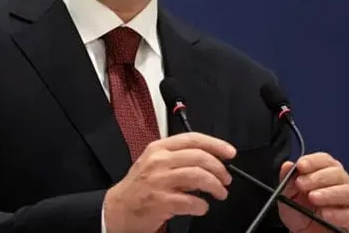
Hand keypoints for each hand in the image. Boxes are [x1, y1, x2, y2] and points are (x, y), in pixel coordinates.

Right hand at [103, 132, 235, 232]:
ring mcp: (159, 181)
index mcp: (158, 148)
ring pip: (199, 177)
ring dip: (215, 187)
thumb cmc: (138, 188)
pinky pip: (191, 202)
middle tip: (226, 179)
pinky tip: (201, 207)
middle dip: (219, 169)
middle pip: (200, 157)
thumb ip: (177, 157)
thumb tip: (208, 159)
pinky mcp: (161, 201)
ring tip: (219, 193)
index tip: (230, 152)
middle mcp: (159, 161)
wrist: (118, 209)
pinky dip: (202, 206)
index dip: (216, 144)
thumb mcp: (153, 163)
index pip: (193, 139)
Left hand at [278, 152, 348, 232]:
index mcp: (325, 171)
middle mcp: (340, 182)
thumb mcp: (287, 194)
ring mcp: (347, 199)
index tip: (300, 166)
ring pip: (346, 191)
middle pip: (336, 173)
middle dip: (318, 177)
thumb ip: (287, 179)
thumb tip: (287, 165)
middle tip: (301, 184)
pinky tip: (324, 214)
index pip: (324, 159)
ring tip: (312, 198)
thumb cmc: (298, 209)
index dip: (312, 161)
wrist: (303, 232)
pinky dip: (336, 213)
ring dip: (328, 193)